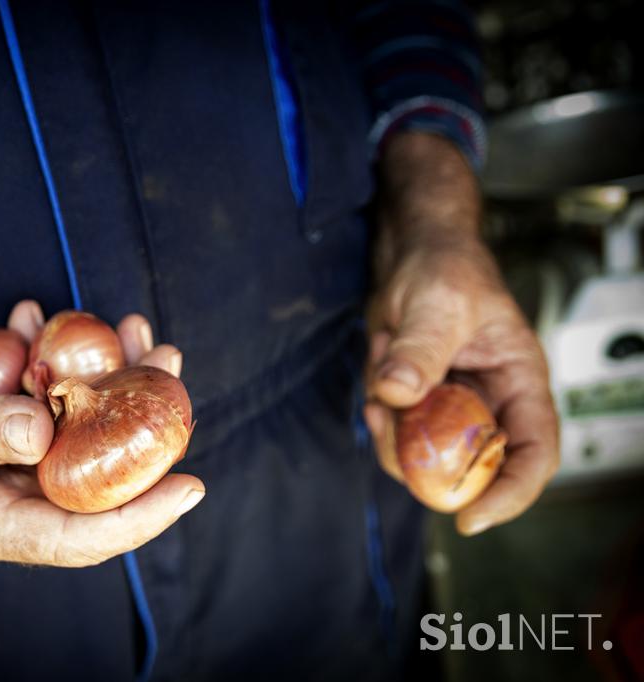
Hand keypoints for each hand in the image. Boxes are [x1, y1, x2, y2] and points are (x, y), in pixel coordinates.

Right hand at [0, 300, 202, 566]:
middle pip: (99, 473)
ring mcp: (20, 460)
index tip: (190, 487)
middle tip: (167, 361)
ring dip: (109, 374)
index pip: (82, 536)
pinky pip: (49, 393)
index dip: (140, 515)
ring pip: (84, 426)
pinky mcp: (15, 425)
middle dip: (140, 420)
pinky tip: (40, 317)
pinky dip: (54, 354)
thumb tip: (44, 430)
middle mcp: (19, 498)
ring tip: (130, 326)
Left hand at [364, 239, 558, 534]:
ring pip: (423, 455)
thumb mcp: (439, 304)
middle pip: (470, 467)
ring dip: (391, 426)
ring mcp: (449, 408)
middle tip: (388, 424)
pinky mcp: (414, 406)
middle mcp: (488, 404)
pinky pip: (394, 432)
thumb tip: (397, 392)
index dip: (510, 494)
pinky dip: (377, 412)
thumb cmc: (446, 270)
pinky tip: (377, 367)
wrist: (411, 255)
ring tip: (386, 360)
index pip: (533, 454)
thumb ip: (420, 348)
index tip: (471, 517)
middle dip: (425, 459)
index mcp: (519, 384)